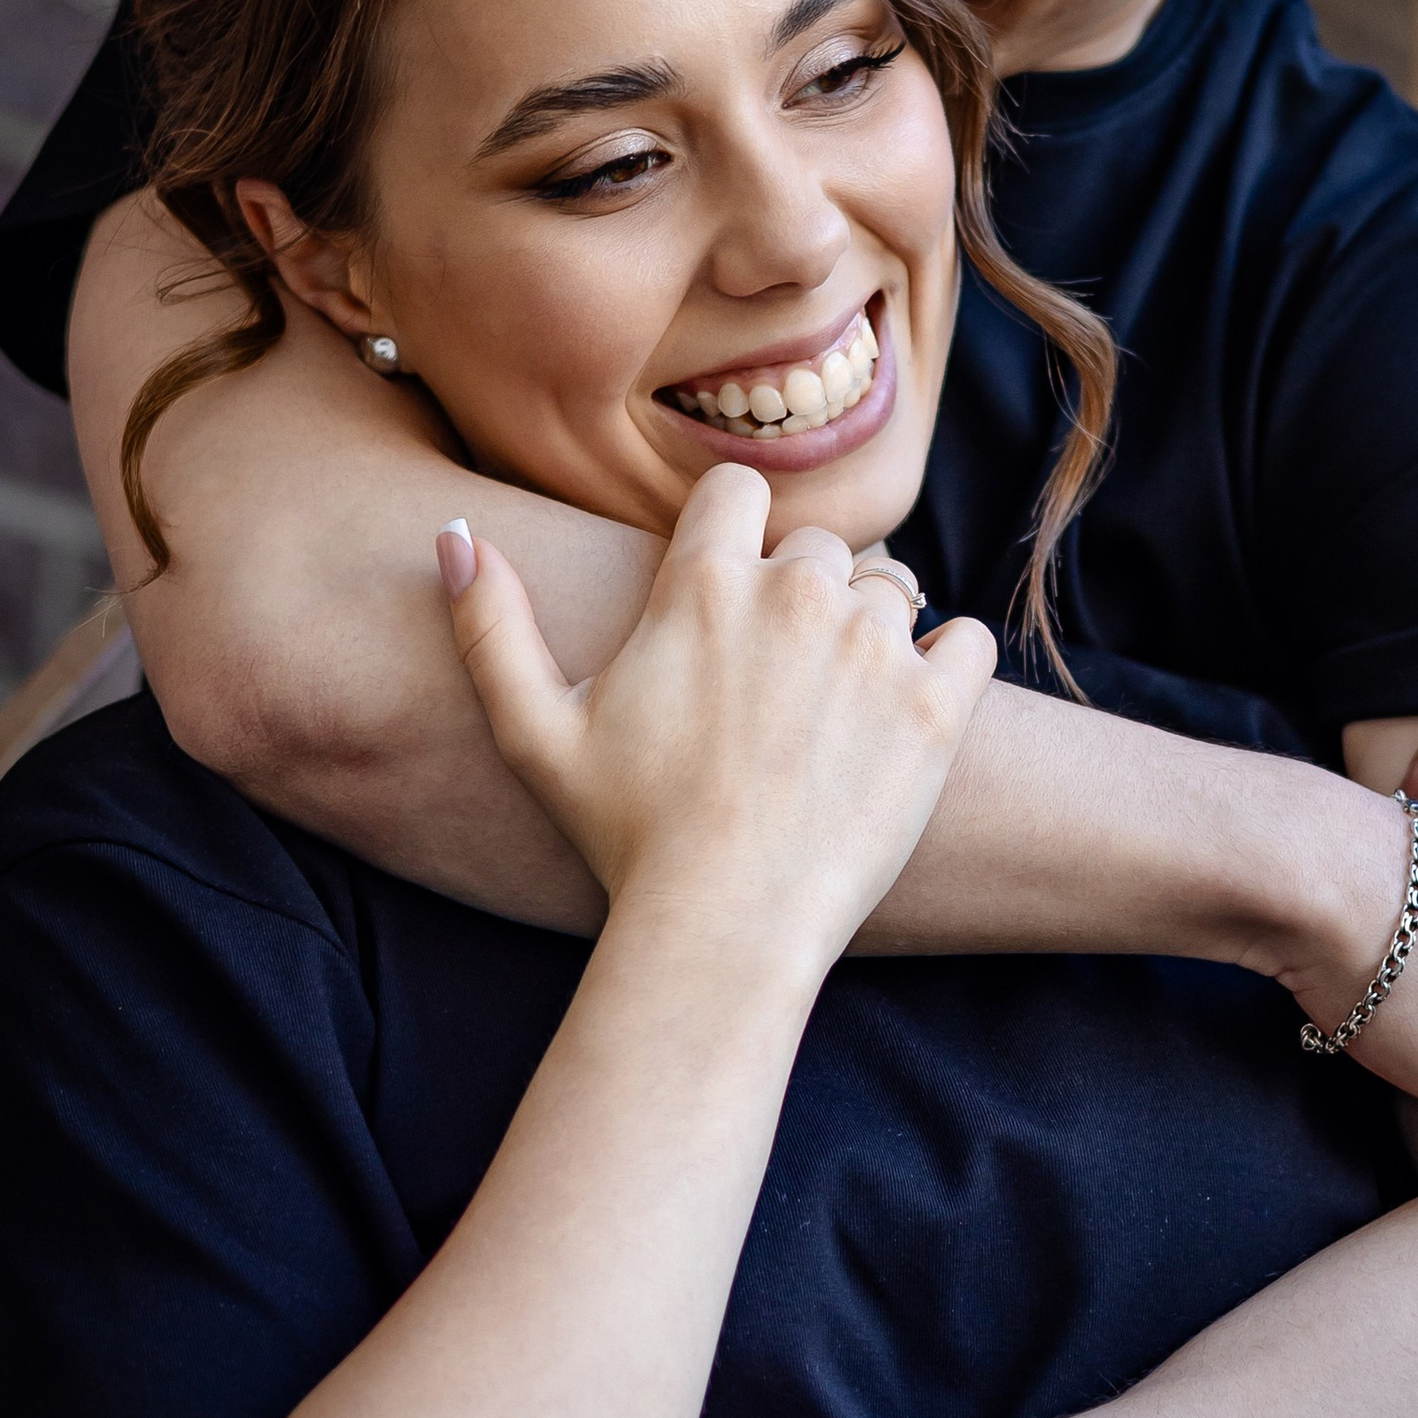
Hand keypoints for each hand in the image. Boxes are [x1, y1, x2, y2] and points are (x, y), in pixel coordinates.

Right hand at [442, 470, 995, 970]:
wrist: (724, 928)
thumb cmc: (625, 835)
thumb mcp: (534, 732)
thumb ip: (490, 625)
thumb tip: (451, 534)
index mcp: (703, 585)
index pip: (737, 489)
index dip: (736, 532)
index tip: (731, 589)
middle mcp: (795, 594)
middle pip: (819, 547)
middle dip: (802, 596)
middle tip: (781, 681)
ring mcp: (874, 646)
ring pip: (892, 589)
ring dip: (871, 631)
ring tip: (837, 710)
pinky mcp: (938, 703)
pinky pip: (966, 639)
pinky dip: (948, 667)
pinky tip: (907, 715)